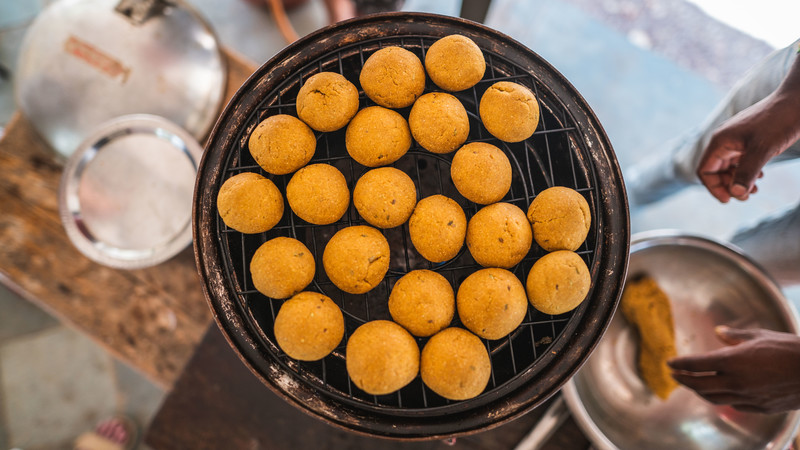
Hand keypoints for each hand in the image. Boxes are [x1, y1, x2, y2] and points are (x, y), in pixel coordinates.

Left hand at [668, 326, 799, 413]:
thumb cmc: (789, 349)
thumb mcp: (760, 336)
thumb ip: (735, 335)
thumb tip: (719, 331)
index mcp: (732, 360)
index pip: (696, 364)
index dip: (680, 364)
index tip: (669, 363)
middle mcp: (735, 381)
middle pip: (699, 385)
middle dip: (683, 380)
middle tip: (674, 375)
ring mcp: (746, 396)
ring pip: (713, 398)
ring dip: (699, 392)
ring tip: (692, 385)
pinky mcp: (759, 407)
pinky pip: (733, 404)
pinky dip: (721, 399)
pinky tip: (718, 395)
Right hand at [696, 92, 799, 202]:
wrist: (797, 101)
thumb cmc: (779, 121)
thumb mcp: (762, 150)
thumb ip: (747, 173)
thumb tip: (736, 194)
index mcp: (720, 141)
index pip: (705, 171)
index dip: (714, 188)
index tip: (731, 200)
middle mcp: (724, 140)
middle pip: (715, 170)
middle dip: (728, 186)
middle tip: (747, 196)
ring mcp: (736, 139)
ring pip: (729, 166)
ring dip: (738, 180)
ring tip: (755, 189)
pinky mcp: (748, 139)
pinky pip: (740, 159)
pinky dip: (747, 171)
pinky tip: (760, 175)